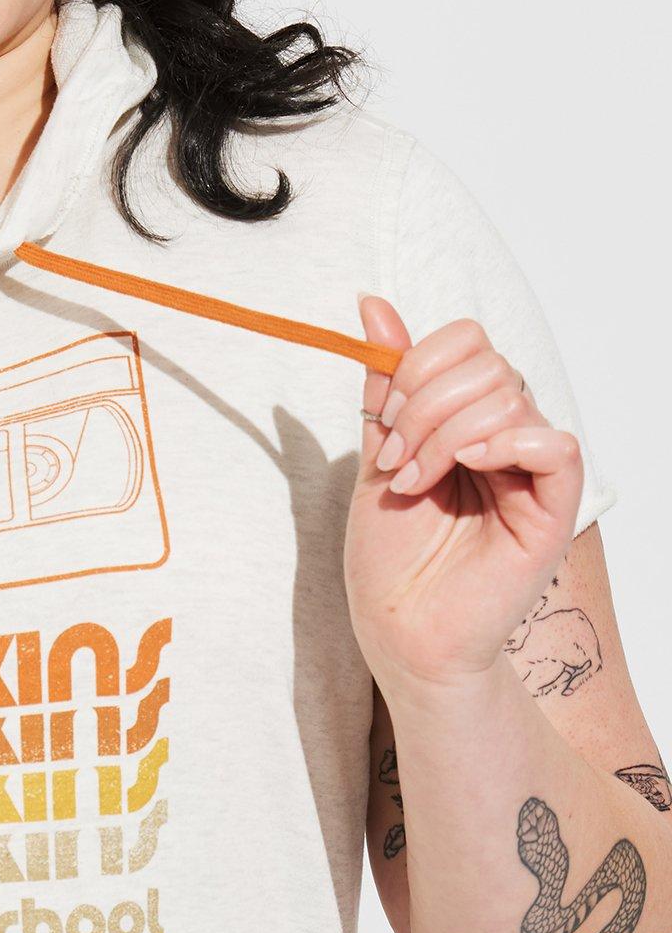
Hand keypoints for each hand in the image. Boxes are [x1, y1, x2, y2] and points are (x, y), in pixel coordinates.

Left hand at [344, 294, 583, 687]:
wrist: (399, 629)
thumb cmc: (390, 556)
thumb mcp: (377, 452)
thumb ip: (385, 383)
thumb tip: (372, 303)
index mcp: (465, 416)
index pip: (465, 342)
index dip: (418, 365)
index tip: (383, 422)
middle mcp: (505, 435)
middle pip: (486, 362)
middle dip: (424, 404)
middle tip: (396, 461)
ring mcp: (530, 471)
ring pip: (510, 397)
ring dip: (445, 433)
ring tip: (416, 482)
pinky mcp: (552, 509)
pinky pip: (559, 446)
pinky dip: (510, 442)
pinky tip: (470, 466)